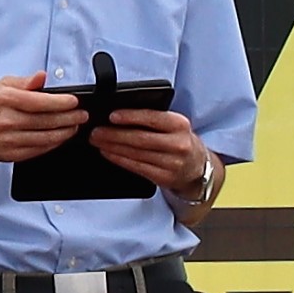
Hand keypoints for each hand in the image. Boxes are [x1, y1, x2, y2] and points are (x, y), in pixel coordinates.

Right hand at [0, 75, 87, 165]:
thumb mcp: (2, 85)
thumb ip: (25, 82)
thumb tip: (42, 77)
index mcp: (5, 100)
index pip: (39, 102)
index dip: (61, 103)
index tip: (75, 102)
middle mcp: (6, 120)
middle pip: (46, 121)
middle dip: (69, 118)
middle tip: (82, 115)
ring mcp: (9, 140)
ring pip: (45, 138)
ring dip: (65, 133)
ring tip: (75, 126)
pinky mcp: (11, 154)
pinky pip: (39, 150)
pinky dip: (53, 144)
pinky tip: (61, 137)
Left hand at [92, 100, 209, 193]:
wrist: (197, 166)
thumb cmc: (179, 140)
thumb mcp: (173, 124)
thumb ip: (153, 118)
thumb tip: (120, 115)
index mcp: (180, 124)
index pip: (152, 118)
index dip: (130, 117)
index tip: (111, 116)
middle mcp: (178, 144)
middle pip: (140, 139)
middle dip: (114, 135)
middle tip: (96, 131)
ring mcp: (172, 163)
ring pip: (136, 154)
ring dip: (112, 147)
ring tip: (97, 141)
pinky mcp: (164, 177)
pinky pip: (136, 167)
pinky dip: (119, 159)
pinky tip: (108, 153)